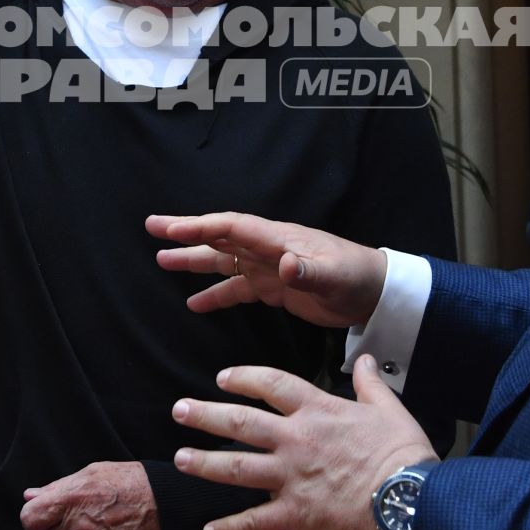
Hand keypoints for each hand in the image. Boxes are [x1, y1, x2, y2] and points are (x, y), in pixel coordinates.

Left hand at [19, 461, 161, 529]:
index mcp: (71, 499)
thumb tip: (30, 497)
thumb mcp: (93, 474)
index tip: (48, 518)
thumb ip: (58, 488)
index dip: (37, 520)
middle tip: (73, 529)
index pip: (29, 519)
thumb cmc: (131, 485)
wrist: (169, 507)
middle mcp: (78, 529)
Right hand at [146, 211, 389, 328]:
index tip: (170, 228)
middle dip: (186, 232)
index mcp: (279, 239)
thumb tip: (285, 265)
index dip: (201, 226)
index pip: (233, 228)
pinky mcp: (273, 288)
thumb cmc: (358, 277)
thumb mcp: (336, 276)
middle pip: (220, 236)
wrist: (376, 293)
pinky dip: (215, 294)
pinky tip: (194, 303)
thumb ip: (309, 271)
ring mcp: (268, 267)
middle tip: (152, 228)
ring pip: (223, 261)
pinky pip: (237, 289)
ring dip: (194, 260)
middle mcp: (268, 249)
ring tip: (161, 261)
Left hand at [170, 355, 435, 529]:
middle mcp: (296, 440)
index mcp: (318, 411)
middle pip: (240, 422)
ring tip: (180, 460)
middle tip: (179, 411)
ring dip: (205, 463)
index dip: (243, 378)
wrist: (410, 500)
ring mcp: (291, 477)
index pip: (272, 385)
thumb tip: (365, 358)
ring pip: (237, 467)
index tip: (222, 378)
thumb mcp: (390, 408)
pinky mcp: (295, 515)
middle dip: (206, 415)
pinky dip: (230, 529)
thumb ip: (371, 383)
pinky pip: (254, 523)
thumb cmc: (403, 455)